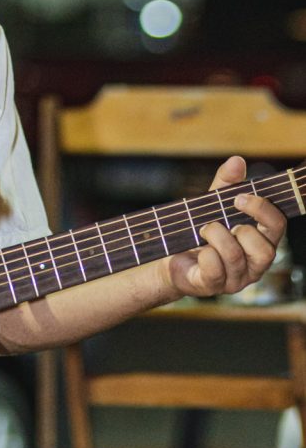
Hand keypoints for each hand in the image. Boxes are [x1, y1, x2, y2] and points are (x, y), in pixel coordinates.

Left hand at [165, 155, 286, 298]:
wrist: (170, 255)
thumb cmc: (200, 230)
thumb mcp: (212, 203)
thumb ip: (226, 183)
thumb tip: (237, 160)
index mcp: (260, 241)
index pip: (278, 226)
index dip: (263, 210)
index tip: (239, 197)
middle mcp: (253, 265)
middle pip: (266, 251)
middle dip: (242, 229)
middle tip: (220, 219)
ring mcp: (234, 279)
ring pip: (236, 257)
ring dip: (216, 236)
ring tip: (202, 229)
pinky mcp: (211, 286)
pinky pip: (214, 271)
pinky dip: (205, 254)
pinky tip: (198, 250)